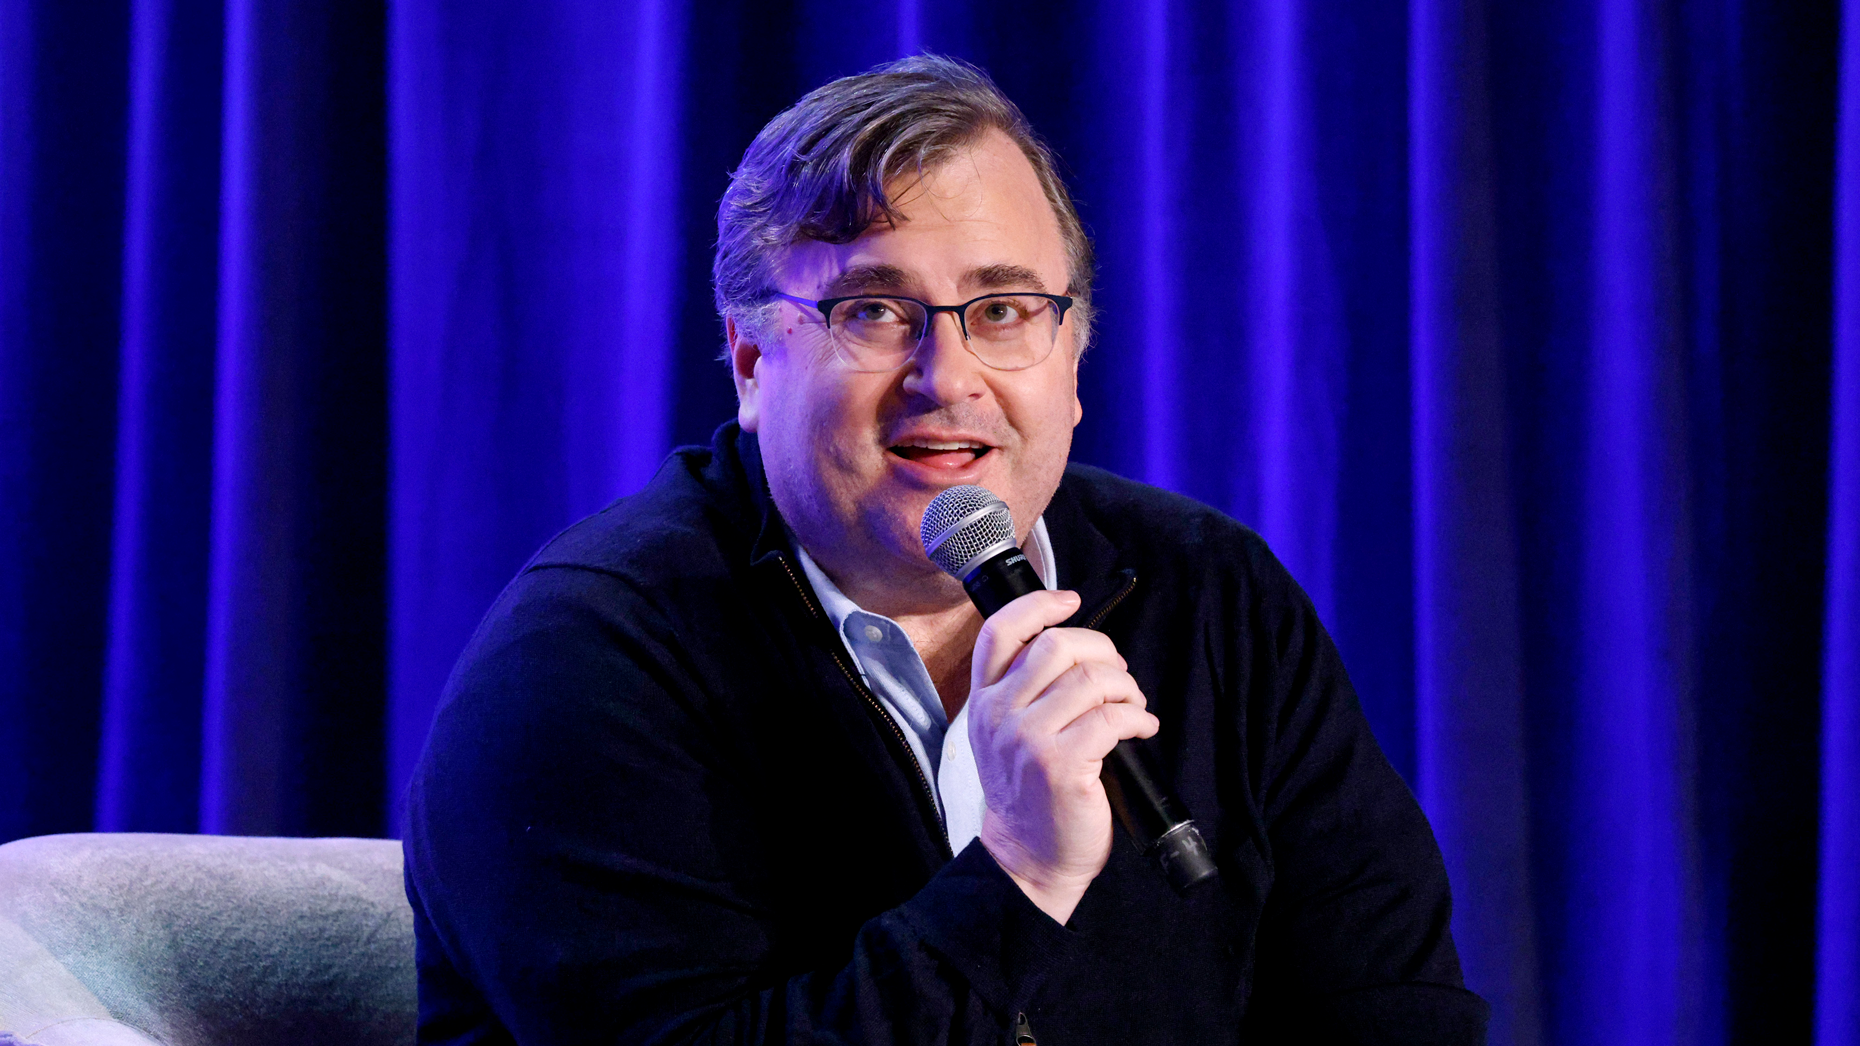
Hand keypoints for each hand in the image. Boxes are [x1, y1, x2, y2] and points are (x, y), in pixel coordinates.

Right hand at [968, 589, 1158, 923]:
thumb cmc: (1029, 793)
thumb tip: (1079, 648)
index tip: (1070, 602)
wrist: (1028, 858)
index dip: (1039, 605)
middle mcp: (998, 714)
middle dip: (1102, 651)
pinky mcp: (1059, 765)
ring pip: (1089, 679)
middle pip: (1056, 645)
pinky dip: (1137, 717)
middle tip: (1119, 677)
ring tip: (1134, 705)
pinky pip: (1111, 717)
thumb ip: (1025, 690)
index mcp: (984, 700)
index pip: (1000, 631)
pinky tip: (1141, 729)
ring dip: (1126, 686)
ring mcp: (1027, 739)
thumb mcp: (1005, 734)